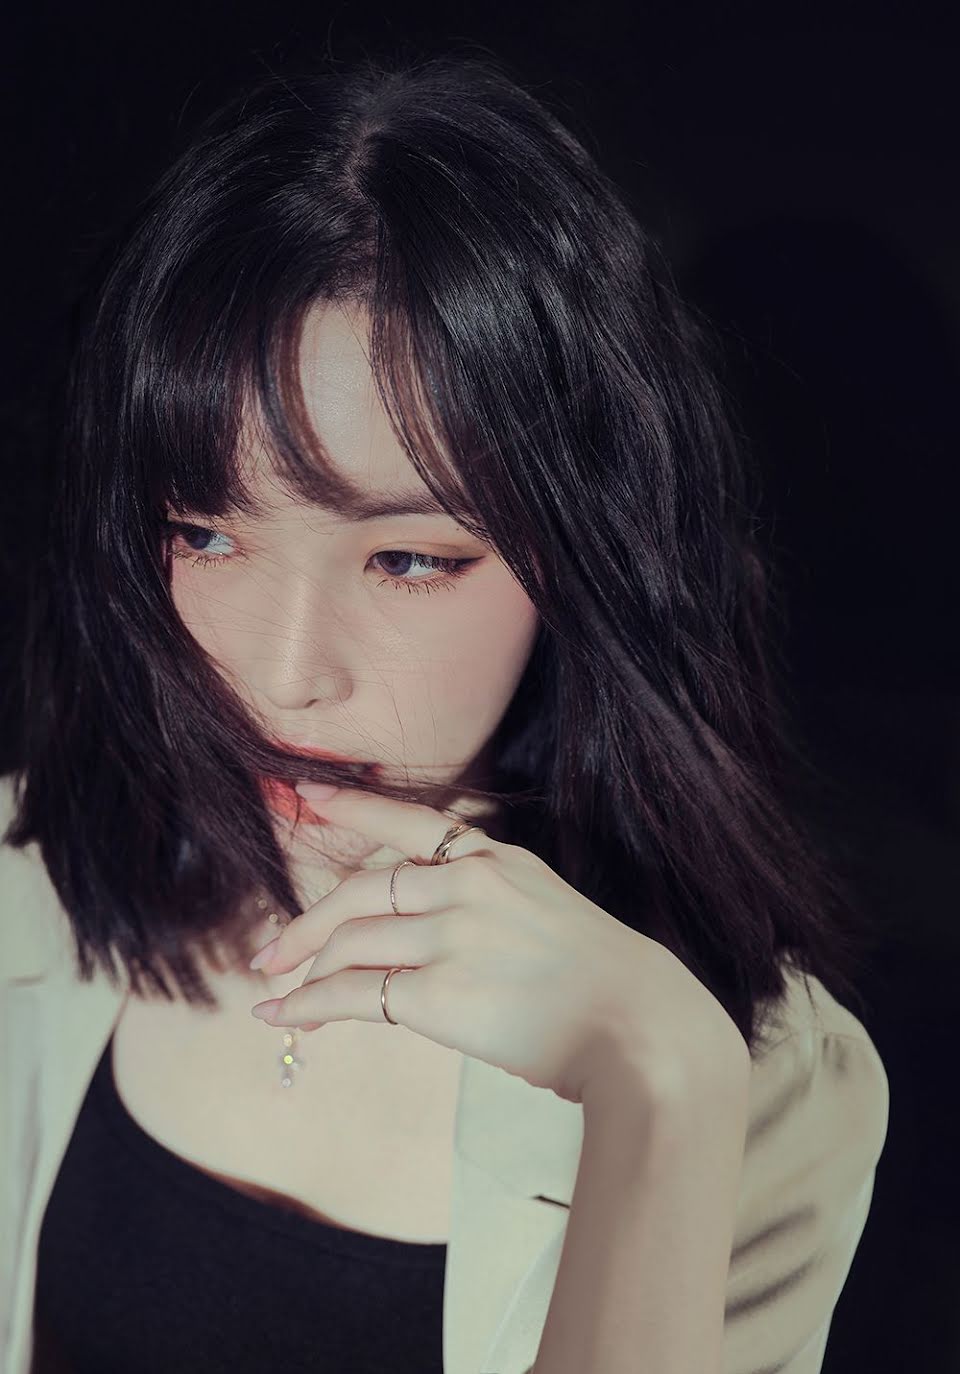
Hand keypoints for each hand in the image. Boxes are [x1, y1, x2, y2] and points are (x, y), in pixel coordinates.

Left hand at [250, 785, 748, 1107]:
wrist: (641, 1031)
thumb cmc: (609, 985)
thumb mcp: (550, 916)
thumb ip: (490, 912)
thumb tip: (430, 944)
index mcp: (499, 861)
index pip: (412, 821)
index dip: (352, 808)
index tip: (305, 794)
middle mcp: (469, 885)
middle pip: (361, 889)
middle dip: (307, 921)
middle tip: (273, 949)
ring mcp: (451, 936)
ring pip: (351, 941)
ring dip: (304, 967)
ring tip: (276, 988)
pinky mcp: (436, 993)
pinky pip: (353, 995)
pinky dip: (309, 1006)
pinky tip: (285, 1017)